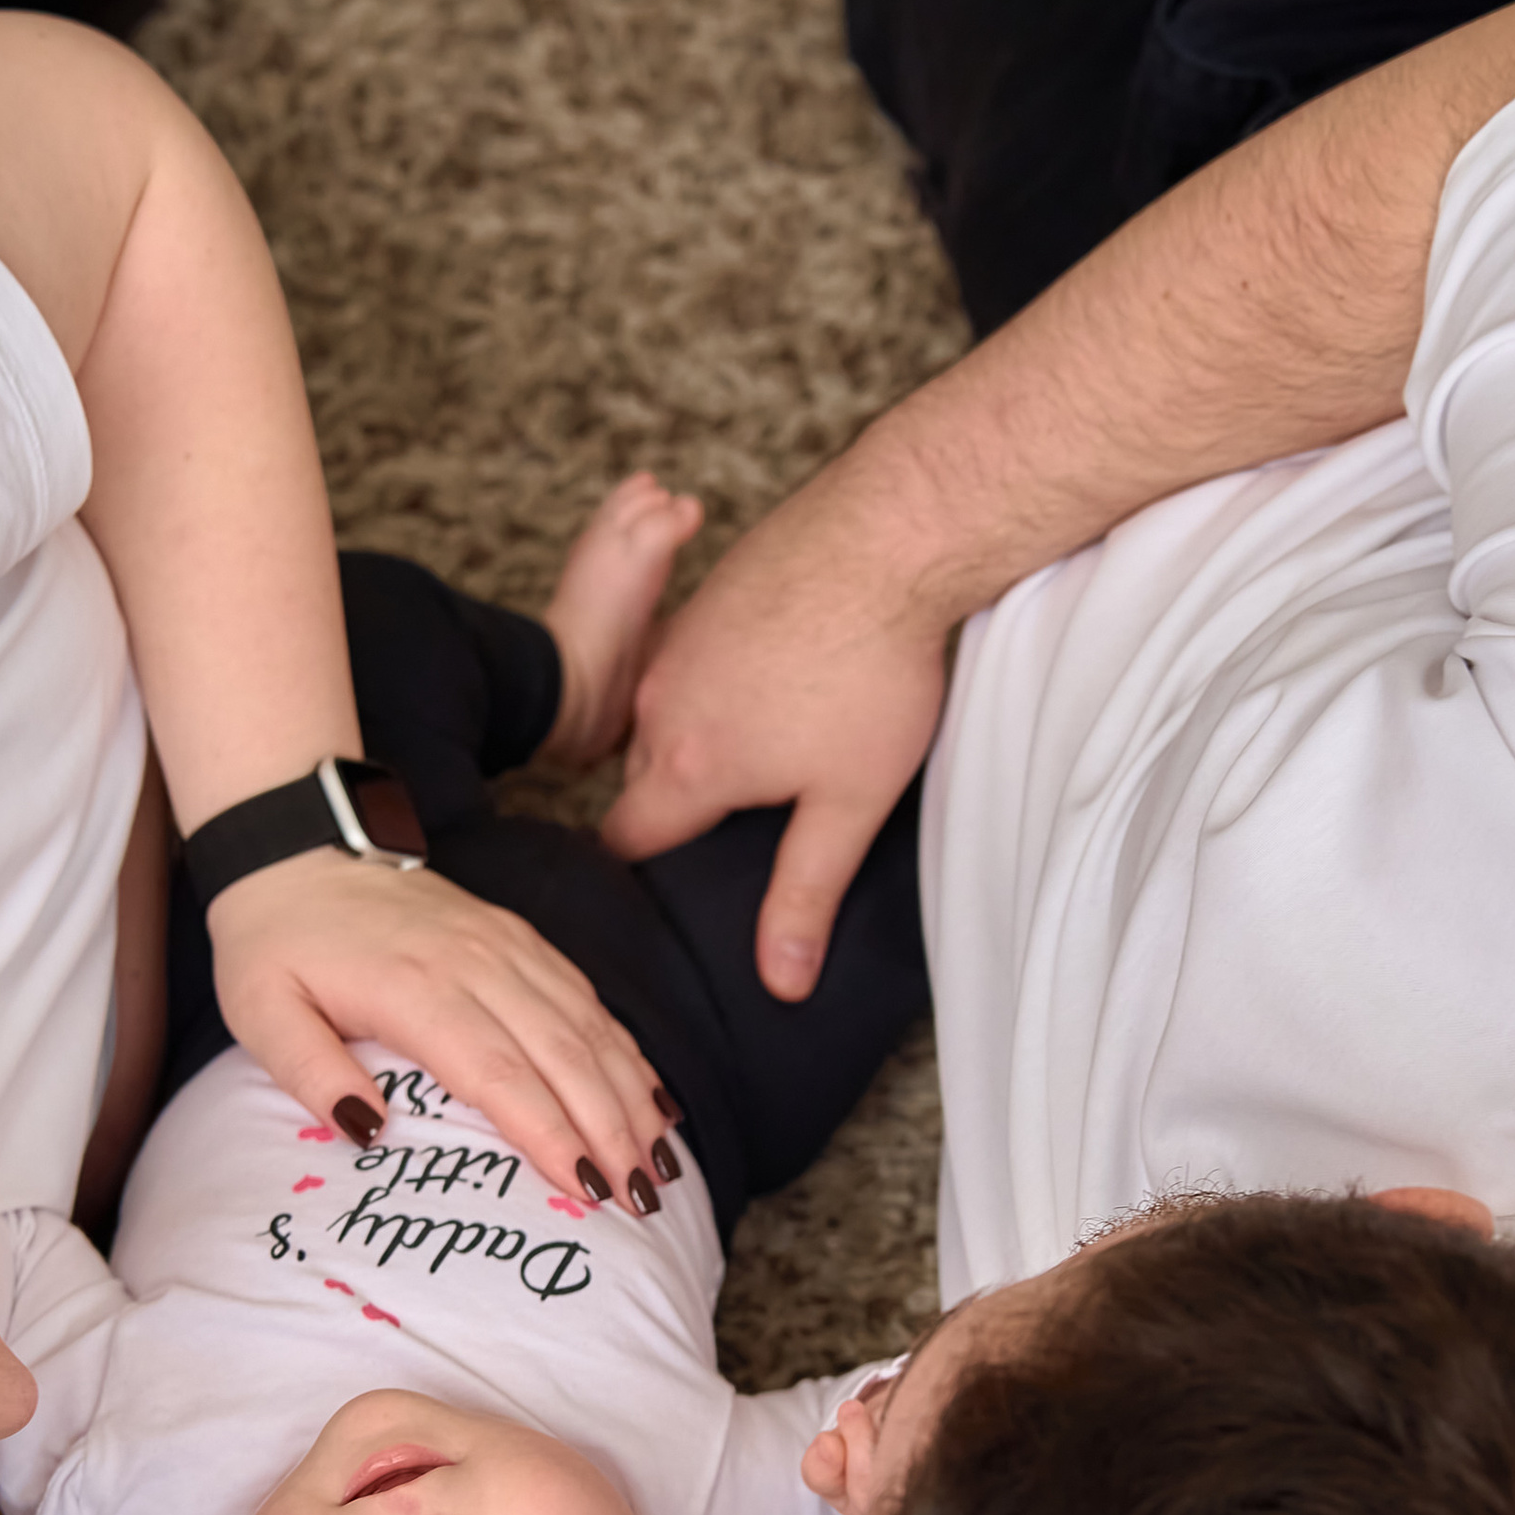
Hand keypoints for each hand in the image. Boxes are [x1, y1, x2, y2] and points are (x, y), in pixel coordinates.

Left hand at [205, 850, 672, 1209]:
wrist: (297, 849)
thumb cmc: (276, 944)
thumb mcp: (260, 1012)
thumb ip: (309, 1071)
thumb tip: (367, 1131)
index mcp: (414, 988)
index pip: (498, 1072)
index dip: (549, 1132)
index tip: (588, 1187)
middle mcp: (475, 963)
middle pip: (562, 1054)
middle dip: (610, 1130)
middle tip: (642, 1198)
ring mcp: (506, 946)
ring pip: (588, 1027)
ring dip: (631, 1096)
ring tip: (660, 1164)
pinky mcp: (519, 938)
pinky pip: (587, 999)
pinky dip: (626, 1052)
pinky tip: (652, 1099)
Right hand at [600, 444, 956, 1001]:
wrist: (888, 534)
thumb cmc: (873, 670)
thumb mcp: (848, 803)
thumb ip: (803, 895)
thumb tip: (779, 980)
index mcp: (685, 764)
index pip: (626, 841)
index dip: (644, 872)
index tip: (672, 886)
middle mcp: (660, 701)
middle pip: (643, 780)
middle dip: (679, 807)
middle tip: (741, 826)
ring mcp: (679, 641)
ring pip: (666, 717)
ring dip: (702, 741)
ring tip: (774, 751)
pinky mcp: (707, 598)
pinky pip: (692, 663)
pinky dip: (721, 684)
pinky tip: (785, 684)